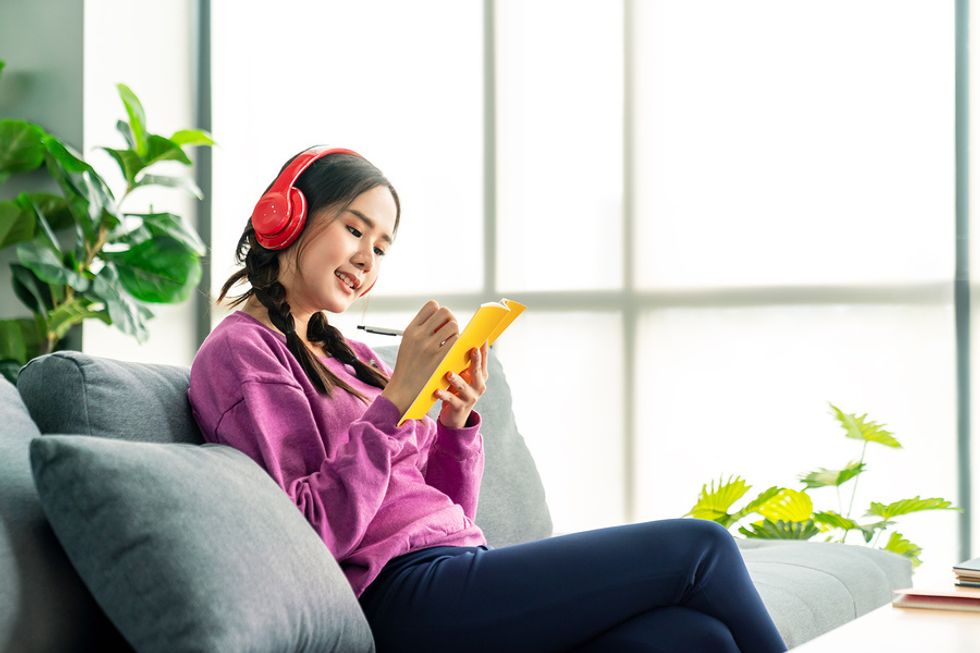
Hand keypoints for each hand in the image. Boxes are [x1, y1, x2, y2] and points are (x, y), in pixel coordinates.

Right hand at [381, 300, 461, 415]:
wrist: (403, 390)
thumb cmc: (408, 367)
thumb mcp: (408, 343)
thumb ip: (422, 329)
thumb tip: (442, 316)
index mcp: (411, 329)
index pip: (432, 305)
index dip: (439, 313)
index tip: (439, 324)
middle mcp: (419, 335)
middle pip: (445, 312)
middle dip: (450, 320)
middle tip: (449, 332)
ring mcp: (430, 347)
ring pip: (453, 326)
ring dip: (456, 333)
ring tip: (450, 343)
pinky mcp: (440, 359)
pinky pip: (457, 341)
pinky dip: (458, 345)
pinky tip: (453, 352)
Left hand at [436, 340, 488, 428]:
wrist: (456, 416)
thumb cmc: (459, 389)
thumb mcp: (465, 375)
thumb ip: (465, 361)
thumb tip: (460, 338)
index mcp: (481, 375)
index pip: (484, 359)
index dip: (484, 348)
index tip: (482, 337)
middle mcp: (478, 385)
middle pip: (478, 371)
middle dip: (476, 360)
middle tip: (473, 350)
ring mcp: (470, 397)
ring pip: (463, 386)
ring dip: (456, 379)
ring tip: (449, 374)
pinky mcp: (459, 406)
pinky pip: (451, 399)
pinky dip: (443, 395)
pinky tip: (437, 391)